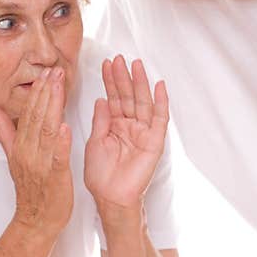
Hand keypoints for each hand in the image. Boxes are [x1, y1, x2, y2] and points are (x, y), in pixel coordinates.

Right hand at [0, 66, 72, 233]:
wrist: (35, 221)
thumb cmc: (31, 190)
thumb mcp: (14, 158)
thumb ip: (6, 132)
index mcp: (21, 145)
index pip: (28, 112)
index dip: (37, 91)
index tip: (46, 72)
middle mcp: (28, 151)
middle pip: (37, 116)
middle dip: (46, 91)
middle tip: (54, 70)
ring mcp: (40, 164)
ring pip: (46, 130)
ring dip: (53, 107)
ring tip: (59, 87)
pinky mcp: (55, 176)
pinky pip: (57, 157)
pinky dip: (61, 142)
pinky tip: (66, 126)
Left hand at [84, 55, 169, 211]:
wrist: (110, 198)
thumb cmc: (101, 176)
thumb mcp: (95, 142)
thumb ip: (101, 120)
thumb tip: (101, 99)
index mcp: (115, 126)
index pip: (113, 98)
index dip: (110, 81)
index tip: (105, 64)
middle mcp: (130, 126)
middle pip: (128, 96)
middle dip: (124, 77)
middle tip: (119, 58)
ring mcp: (143, 133)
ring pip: (143, 103)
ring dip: (140, 83)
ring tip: (136, 64)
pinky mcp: (155, 142)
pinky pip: (160, 119)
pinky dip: (161, 103)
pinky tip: (159, 86)